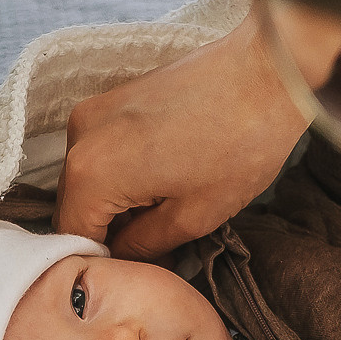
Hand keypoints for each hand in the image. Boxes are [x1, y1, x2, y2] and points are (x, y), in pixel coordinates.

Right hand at [53, 0, 340, 259]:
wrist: (267, 70)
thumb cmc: (240, 143)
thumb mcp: (193, 217)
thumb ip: (143, 247)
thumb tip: (124, 258)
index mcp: (90, 172)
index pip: (72, 237)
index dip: (103, 262)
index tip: (136, 269)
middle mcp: (77, 137)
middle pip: (74, 205)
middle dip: (108, 230)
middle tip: (154, 247)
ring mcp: (92, 110)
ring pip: (86, 178)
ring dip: (115, 201)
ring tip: (164, 207)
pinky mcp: (111, 97)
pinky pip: (99, 150)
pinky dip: (120, 172)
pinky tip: (162, 176)